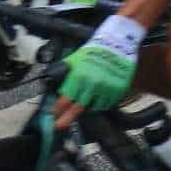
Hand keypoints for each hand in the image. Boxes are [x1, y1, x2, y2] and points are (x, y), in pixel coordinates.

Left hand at [54, 14, 144, 130]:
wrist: (117, 43)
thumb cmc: (93, 51)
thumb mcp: (74, 60)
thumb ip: (64, 74)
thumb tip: (55, 86)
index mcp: (78, 78)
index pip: (64, 101)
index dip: (57, 110)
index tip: (53, 115)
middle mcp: (92, 85)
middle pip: (76, 109)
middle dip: (66, 120)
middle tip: (59, 126)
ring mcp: (106, 89)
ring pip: (94, 107)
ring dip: (87, 108)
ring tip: (85, 104)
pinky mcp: (118, 89)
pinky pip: (108, 102)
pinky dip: (102, 102)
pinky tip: (99, 97)